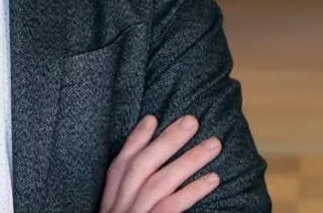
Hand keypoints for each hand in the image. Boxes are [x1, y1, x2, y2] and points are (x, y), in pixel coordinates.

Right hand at [99, 115, 221, 212]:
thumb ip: (129, 199)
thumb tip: (152, 174)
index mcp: (109, 202)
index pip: (120, 164)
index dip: (135, 139)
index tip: (152, 118)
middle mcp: (117, 206)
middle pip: (141, 165)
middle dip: (167, 140)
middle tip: (192, 120)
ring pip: (159, 182)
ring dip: (188, 160)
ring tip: (213, 144)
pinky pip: (170, 207)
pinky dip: (191, 191)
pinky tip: (212, 179)